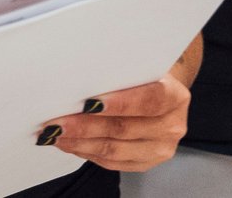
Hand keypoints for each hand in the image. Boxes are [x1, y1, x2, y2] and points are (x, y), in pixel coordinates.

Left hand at [38, 73, 190, 170]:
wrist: (162, 95)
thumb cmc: (146, 77)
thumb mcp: (141, 68)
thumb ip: (120, 74)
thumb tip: (79, 78)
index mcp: (175, 96)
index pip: (149, 100)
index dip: (120, 102)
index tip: (89, 103)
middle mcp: (172, 126)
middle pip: (124, 128)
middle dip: (85, 125)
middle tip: (57, 121)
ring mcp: (160, 148)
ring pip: (114, 149)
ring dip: (80, 142)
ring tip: (56, 134)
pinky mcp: (145, 163)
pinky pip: (111, 162)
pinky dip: (86, 152)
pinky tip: (70, 143)